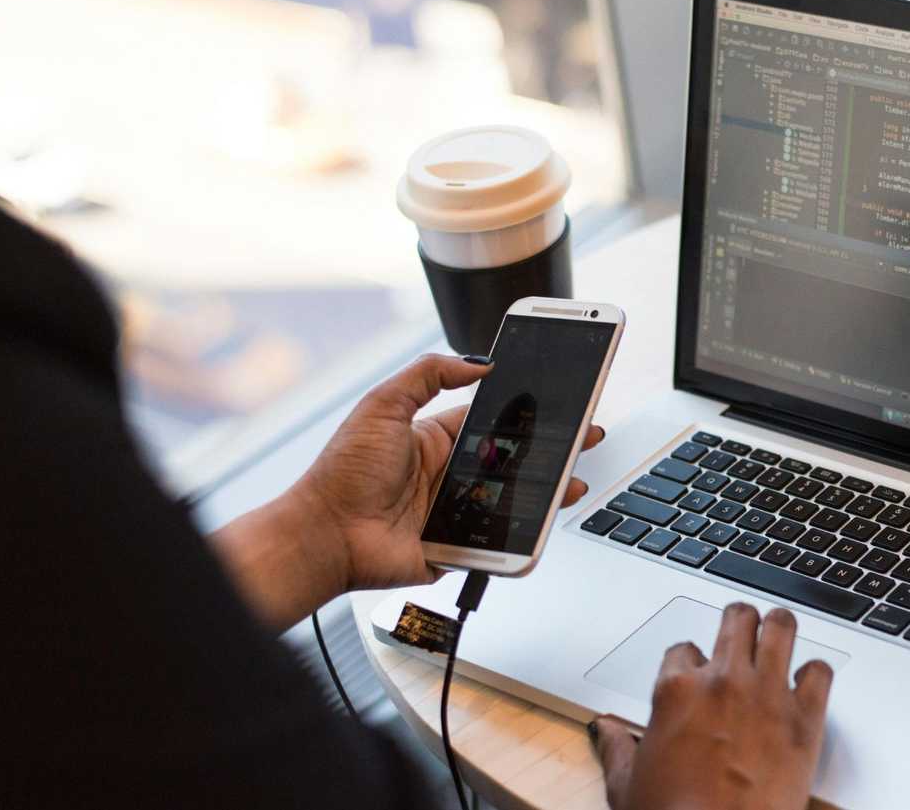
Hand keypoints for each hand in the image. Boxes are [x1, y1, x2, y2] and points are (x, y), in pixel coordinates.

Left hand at [294, 354, 604, 591]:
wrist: (325, 535)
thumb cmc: (342, 473)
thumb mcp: (382, 405)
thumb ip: (427, 374)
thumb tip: (476, 362)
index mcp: (434, 439)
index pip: (492, 421)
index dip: (525, 413)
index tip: (556, 402)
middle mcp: (448, 474)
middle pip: (513, 460)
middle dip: (550, 450)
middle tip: (584, 437)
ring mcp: (455, 512)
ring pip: (514, 500)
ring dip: (547, 491)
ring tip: (574, 480)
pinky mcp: (457, 546)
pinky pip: (498, 540)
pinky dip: (523, 534)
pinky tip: (545, 520)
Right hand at [590, 604, 834, 809]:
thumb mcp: (627, 785)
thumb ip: (617, 748)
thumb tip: (607, 731)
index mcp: (676, 690)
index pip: (683, 649)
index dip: (691, 661)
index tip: (697, 673)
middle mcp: (723, 682)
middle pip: (737, 619)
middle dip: (739, 622)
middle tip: (742, 630)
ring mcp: (767, 695)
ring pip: (781, 627)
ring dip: (778, 628)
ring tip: (778, 633)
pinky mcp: (805, 719)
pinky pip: (820, 672)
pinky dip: (816, 673)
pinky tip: (808, 683)